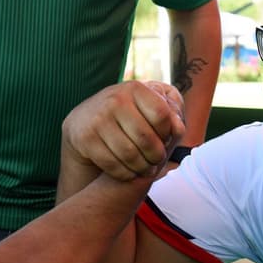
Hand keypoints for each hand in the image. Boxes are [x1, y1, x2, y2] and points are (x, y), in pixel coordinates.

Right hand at [62, 81, 184, 181]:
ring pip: (130, 155)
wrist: (84, 120)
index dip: (168, 132)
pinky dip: (125, 173)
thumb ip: (170, 112)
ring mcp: (98, 119)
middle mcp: (115, 100)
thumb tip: (178, 128)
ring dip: (142, 168)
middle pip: (146, 139)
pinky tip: (130, 171)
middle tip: (158, 161)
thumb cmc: (127, 112)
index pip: (162, 114)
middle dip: (156, 156)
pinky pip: (112, 165)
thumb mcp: (148, 104)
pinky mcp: (86, 139)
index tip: (165, 139)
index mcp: (135, 88)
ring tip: (147, 169)